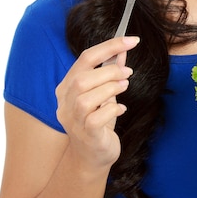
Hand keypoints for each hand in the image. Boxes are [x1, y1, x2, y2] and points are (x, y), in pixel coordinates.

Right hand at [55, 36, 139, 171]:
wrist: (93, 157)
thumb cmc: (98, 123)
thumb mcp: (105, 94)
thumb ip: (110, 72)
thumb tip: (122, 50)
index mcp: (67, 87)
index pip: (85, 58)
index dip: (109, 46)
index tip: (132, 40)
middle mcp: (65, 103)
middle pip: (82, 78)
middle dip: (109, 71)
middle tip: (128, 73)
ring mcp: (73, 120)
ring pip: (86, 98)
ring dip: (110, 89)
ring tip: (124, 87)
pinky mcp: (85, 135)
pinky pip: (96, 118)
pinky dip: (112, 109)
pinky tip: (120, 109)